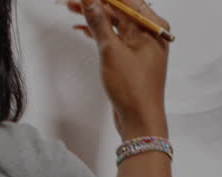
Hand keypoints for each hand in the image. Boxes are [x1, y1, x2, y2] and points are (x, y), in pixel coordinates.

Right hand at [69, 0, 170, 138]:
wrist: (139, 120)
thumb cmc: (134, 89)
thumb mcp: (111, 50)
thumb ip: (99, 22)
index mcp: (152, 25)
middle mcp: (148, 32)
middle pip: (118, 8)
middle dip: (95, 3)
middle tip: (72, 0)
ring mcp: (139, 45)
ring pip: (113, 21)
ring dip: (93, 15)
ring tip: (70, 7)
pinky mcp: (130, 57)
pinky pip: (113, 36)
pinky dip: (98, 31)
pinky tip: (81, 26)